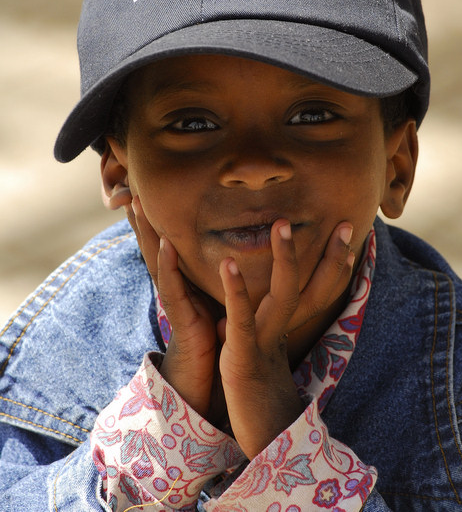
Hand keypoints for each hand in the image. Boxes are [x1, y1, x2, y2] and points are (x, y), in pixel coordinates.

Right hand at [130, 196, 217, 418]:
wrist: (205, 376)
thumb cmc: (213, 333)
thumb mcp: (213, 297)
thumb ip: (213, 275)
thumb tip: (227, 247)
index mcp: (181, 279)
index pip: (165, 244)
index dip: (156, 219)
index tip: (145, 191)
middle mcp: (171, 286)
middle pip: (152, 246)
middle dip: (142, 219)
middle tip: (131, 188)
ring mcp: (173, 300)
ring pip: (155, 260)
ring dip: (147, 232)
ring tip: (135, 205)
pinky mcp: (181, 316)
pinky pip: (172, 287)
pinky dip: (168, 265)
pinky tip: (166, 244)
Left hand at [217, 219, 353, 459]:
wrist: (260, 443)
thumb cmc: (258, 394)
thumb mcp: (262, 352)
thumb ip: (262, 326)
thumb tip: (259, 304)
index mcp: (287, 329)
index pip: (318, 290)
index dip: (334, 265)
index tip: (347, 237)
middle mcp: (284, 333)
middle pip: (313, 289)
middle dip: (332, 257)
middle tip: (347, 226)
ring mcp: (265, 344)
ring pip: (284, 296)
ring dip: (285, 260)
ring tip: (281, 225)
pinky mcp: (242, 357)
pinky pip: (241, 319)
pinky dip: (237, 291)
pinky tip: (229, 265)